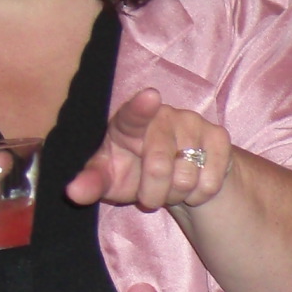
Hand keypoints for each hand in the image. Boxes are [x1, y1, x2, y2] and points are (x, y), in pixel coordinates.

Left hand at [66, 90, 231, 210]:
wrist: (175, 174)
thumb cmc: (133, 171)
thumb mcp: (109, 179)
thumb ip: (91, 183)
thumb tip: (73, 192)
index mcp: (129, 122)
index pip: (134, 114)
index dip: (141, 107)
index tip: (150, 97)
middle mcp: (163, 115)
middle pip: (159, 167)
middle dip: (154, 193)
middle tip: (150, 194)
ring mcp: (193, 122)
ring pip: (187, 177)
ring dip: (178, 194)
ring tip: (173, 186)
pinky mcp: (219, 136)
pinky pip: (211, 180)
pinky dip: (200, 194)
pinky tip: (194, 184)